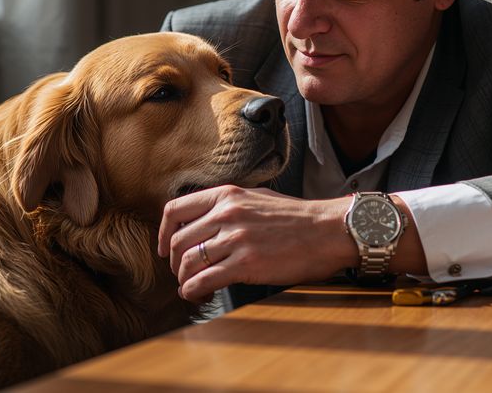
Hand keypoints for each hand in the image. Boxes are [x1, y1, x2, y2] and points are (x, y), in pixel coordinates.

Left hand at [157, 185, 356, 301]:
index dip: (163, 233)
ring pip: (188, 263)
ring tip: (193, 287)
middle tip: (183, 274)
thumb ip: (229, 205)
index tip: (165, 248)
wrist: (328, 230)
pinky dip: (194, 291)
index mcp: (227, 195)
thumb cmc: (298, 217)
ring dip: (184, 280)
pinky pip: (204, 280)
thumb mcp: (257, 198)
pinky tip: (200, 295)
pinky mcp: (246, 264)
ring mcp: (236, 239)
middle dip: (175, 263)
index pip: (175, 210)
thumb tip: (205, 219)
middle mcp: (227, 214)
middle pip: (179, 241)